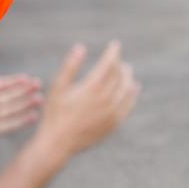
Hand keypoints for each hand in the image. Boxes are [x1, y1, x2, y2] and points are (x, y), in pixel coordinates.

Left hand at [0, 74, 42, 142]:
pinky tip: (34, 116)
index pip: (1, 84)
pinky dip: (22, 121)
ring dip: (26, 104)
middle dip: (24, 90)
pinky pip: (10, 125)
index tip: (27, 78)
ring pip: (13, 109)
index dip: (14, 81)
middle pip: (10, 95)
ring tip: (39, 99)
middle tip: (38, 84)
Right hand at [36, 42, 139, 159]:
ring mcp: (112, 112)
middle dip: (120, 64)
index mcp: (92, 87)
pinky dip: (133, 94)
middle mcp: (106, 99)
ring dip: (128, 77)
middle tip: (118, 59)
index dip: (113, 52)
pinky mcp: (115, 123)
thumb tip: (81, 46)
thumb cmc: (55, 113)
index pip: (109, 63)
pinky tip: (133, 88)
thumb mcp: (58, 88)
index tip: (115, 44)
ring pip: (127, 88)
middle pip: (119, 74)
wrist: (58, 143)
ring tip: (126, 70)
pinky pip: (129, 104)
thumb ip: (70, 66)